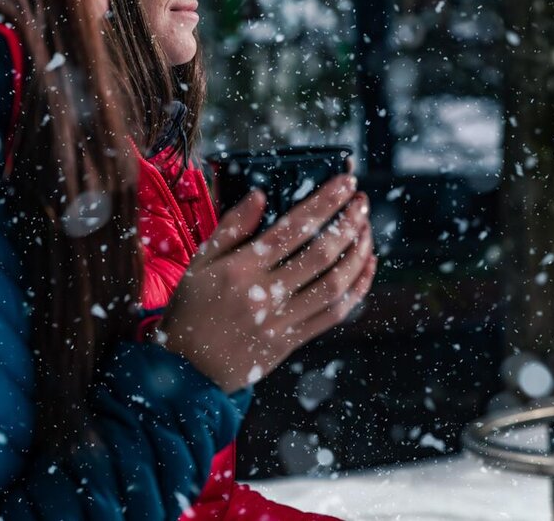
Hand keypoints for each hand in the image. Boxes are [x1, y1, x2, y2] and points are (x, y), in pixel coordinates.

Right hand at [160, 174, 377, 391]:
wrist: (186, 371)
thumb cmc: (191, 311)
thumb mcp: (199, 263)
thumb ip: (230, 227)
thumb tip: (260, 194)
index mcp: (242, 268)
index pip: (294, 227)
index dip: (325, 202)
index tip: (345, 183)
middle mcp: (265, 294)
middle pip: (322, 252)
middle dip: (350, 222)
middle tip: (362, 202)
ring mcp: (281, 320)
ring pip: (335, 283)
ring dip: (358, 253)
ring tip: (367, 230)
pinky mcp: (291, 342)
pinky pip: (334, 314)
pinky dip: (357, 289)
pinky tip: (366, 267)